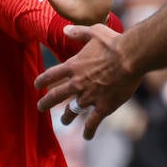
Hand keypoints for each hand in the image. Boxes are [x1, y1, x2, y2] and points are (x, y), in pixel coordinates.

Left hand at [34, 24, 140, 139]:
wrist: (130, 58)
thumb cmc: (114, 43)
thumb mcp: (95, 31)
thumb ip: (79, 32)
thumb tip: (65, 30)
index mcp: (73, 66)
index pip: (51, 75)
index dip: (42, 81)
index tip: (37, 86)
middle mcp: (77, 83)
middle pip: (56, 96)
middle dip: (46, 103)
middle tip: (40, 108)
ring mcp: (88, 97)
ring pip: (72, 111)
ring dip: (67, 117)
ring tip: (64, 121)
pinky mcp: (102, 107)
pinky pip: (92, 123)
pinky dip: (88, 131)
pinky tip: (86, 137)